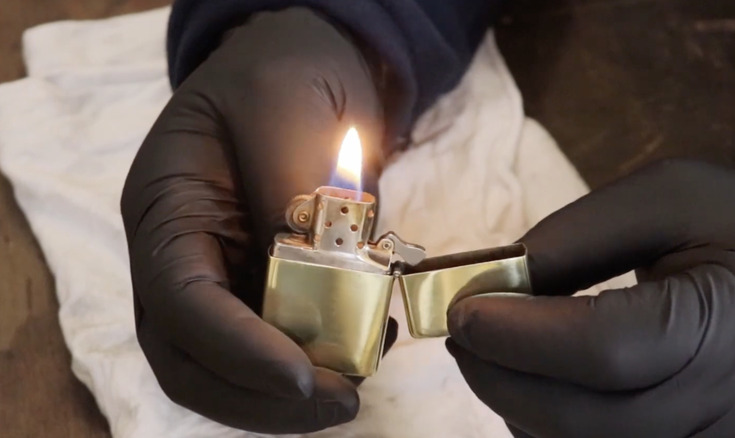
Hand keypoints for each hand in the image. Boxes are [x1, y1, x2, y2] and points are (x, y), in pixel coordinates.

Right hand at [121, 8, 392, 432]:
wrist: (302, 68)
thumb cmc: (281, 75)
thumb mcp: (282, 107)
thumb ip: (290, 190)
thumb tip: (318, 279)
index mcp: (163, 210)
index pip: (180, 304)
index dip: (237, 352)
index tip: (305, 379)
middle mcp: (178, 256)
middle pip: (193, 358)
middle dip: (264, 393)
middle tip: (343, 398)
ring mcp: (218, 276)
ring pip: (233, 367)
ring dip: (291, 391)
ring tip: (359, 380)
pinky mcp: (260, 286)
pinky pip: (278, 343)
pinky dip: (317, 359)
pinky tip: (366, 344)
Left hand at [446, 160, 734, 436]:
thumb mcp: (681, 200)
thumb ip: (587, 231)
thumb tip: (499, 277)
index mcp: (725, 329)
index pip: (602, 349)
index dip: (518, 333)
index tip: (460, 308)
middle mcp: (717, 411)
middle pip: (576, 417)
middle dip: (497, 373)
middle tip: (459, 329)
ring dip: (513, 402)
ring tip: (491, 348)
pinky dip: (544, 424)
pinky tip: (533, 380)